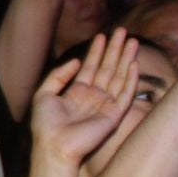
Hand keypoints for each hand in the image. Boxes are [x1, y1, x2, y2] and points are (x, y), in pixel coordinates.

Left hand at [32, 31, 138, 168]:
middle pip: (108, 69)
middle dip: (115, 50)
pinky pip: (125, 94)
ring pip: (119, 77)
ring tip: (131, 40)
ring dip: (125, 59)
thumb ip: (58, 75)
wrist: (53, 145)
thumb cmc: (45, 124)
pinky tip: (134, 63)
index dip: (97, 52)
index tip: (102, 36)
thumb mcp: (44, 94)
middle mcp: (93, 98)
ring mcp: (105, 107)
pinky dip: (131, 79)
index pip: (91, 68)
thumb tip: (76, 61)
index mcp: (78, 94)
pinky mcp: (114, 116)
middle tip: (122, 31)